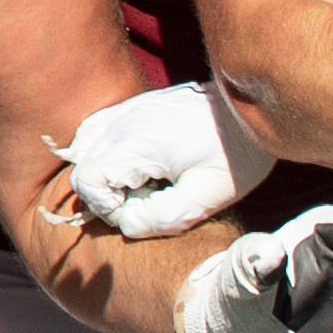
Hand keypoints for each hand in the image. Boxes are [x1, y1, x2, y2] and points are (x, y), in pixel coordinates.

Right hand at [56, 80, 278, 239]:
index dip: (108, 209)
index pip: (88, 183)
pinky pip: (97, 132)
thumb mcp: (207, 198)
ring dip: (105, 174)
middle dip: (108, 194)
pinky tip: (140, 166)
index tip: (142, 213)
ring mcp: (124, 111)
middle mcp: (121, 122)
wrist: (250, 113)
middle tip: (149, 199)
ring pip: (84, 149)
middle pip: (83, 167)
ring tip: (146, 183)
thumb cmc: (234, 155)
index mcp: (136, 144)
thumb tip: (128, 225)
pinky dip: (106, 154)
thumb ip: (164, 217)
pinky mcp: (132, 107)